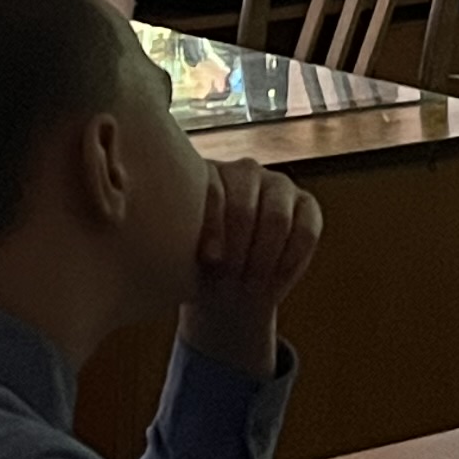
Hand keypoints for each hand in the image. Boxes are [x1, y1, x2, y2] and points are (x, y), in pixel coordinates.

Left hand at [176, 162, 321, 380]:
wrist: (228, 288)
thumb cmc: (198, 266)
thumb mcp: (179, 252)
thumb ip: (173, 236)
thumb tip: (152, 234)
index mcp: (208, 174)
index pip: (214, 190)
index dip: (214, 228)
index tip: (209, 260)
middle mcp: (245, 171)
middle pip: (247, 207)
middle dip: (240, 250)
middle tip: (231, 279)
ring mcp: (279, 186)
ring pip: (278, 219)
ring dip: (264, 260)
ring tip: (249, 286)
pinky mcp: (307, 206)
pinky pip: (306, 233)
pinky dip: (289, 263)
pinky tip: (273, 284)